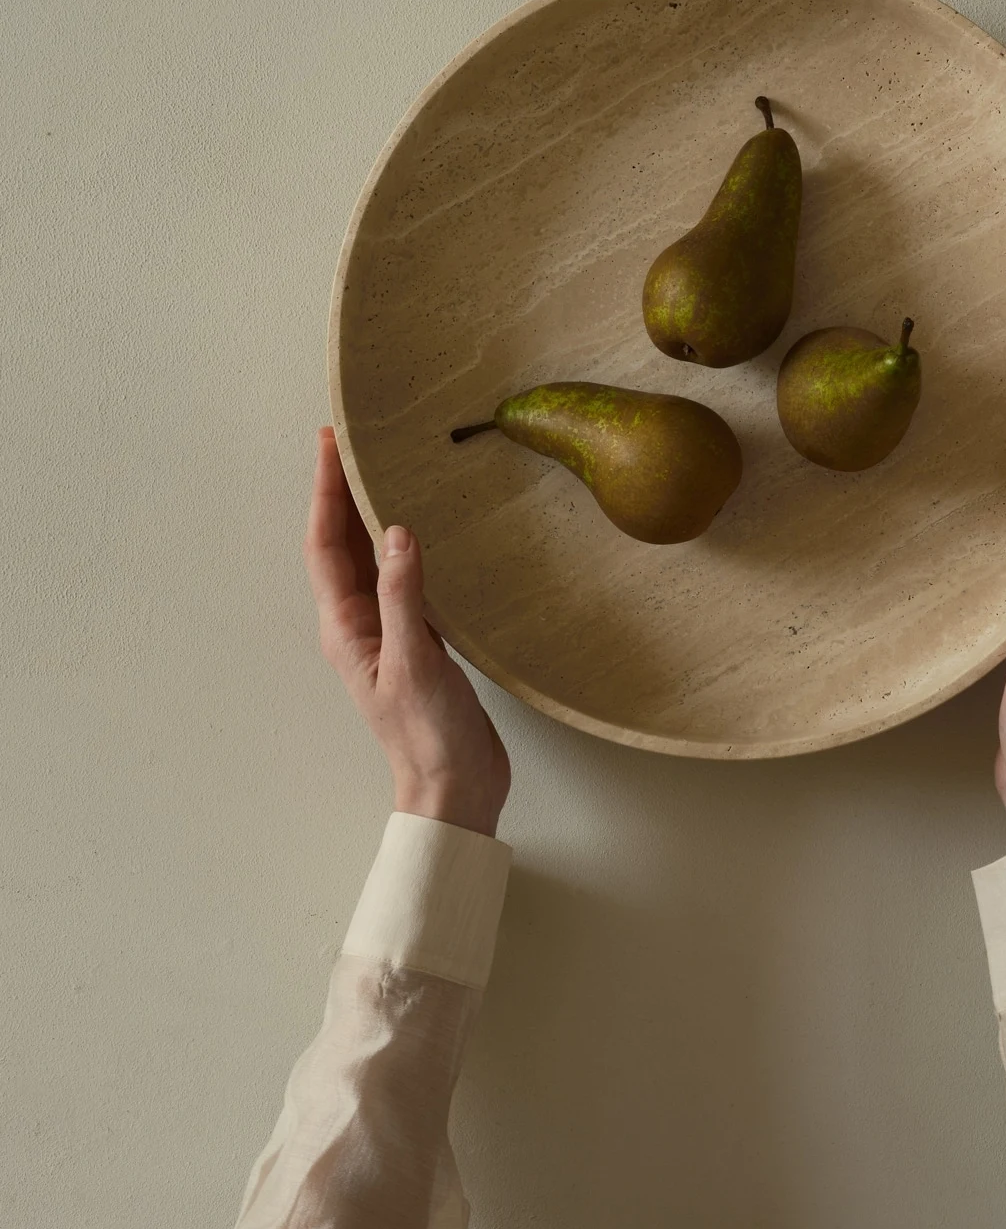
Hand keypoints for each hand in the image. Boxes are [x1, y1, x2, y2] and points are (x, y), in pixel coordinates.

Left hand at [303, 426, 510, 837]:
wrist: (456, 788)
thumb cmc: (427, 735)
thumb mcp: (414, 661)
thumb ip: (404, 597)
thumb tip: (397, 531)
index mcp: (346, 627)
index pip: (326, 544)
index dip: (326, 491)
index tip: (330, 443)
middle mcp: (359, 623)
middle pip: (343, 544)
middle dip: (343, 491)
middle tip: (354, 440)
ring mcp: (389, 630)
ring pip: (372, 558)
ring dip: (372, 513)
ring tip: (385, 468)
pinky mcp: (420, 639)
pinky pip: (404, 578)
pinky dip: (408, 545)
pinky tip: (427, 527)